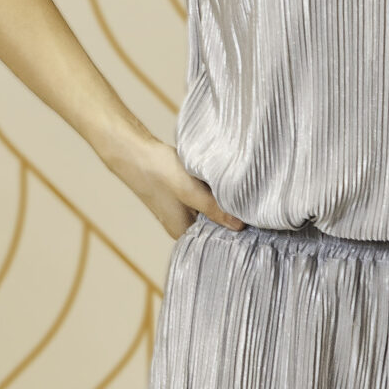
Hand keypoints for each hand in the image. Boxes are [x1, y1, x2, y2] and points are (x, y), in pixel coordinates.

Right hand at [106, 127, 244, 238]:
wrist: (134, 151)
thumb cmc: (159, 172)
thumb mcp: (192, 192)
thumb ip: (215, 210)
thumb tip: (240, 226)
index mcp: (182, 232)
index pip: (217, 238)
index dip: (235, 229)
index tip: (255, 219)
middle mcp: (181, 225)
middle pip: (215, 225)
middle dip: (230, 214)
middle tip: (250, 203)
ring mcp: (181, 210)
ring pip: (210, 210)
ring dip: (222, 202)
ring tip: (237, 193)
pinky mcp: (181, 196)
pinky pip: (203, 199)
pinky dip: (212, 193)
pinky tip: (220, 183)